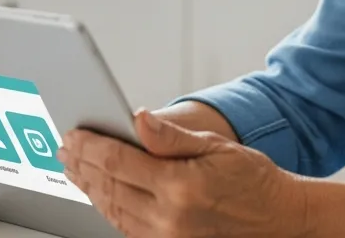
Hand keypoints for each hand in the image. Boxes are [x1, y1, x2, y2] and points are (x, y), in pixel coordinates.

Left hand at [60, 110, 308, 237]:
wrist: (278, 217)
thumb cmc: (252, 179)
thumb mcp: (215, 146)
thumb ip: (171, 136)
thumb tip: (138, 118)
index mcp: (180, 186)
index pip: (119, 162)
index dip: (91, 146)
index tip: (73, 135)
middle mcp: (169, 217)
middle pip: (109, 187)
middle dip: (83, 165)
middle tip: (66, 147)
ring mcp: (167, 237)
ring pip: (112, 210)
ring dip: (90, 187)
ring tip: (76, 168)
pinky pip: (126, 227)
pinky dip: (108, 207)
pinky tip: (101, 193)